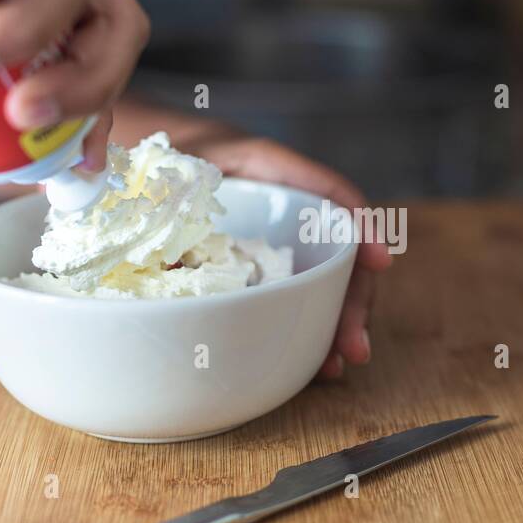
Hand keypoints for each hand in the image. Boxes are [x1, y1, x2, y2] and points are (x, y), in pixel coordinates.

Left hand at [168, 124, 392, 378]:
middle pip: (338, 252)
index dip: (361, 225)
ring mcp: (280, 238)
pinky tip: (312, 361)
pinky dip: (309, 324)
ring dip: (336, 322)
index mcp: (268, 169)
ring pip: (326, 280)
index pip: (329, 193)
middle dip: (353, 299)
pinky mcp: (266, 265)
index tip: (379, 259)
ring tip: (335, 365)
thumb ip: (171, 209)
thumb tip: (173, 269)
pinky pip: (299, 294)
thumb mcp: (166, 171)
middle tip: (354, 345)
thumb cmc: (162, 158)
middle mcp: (285, 205)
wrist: (143, 158)